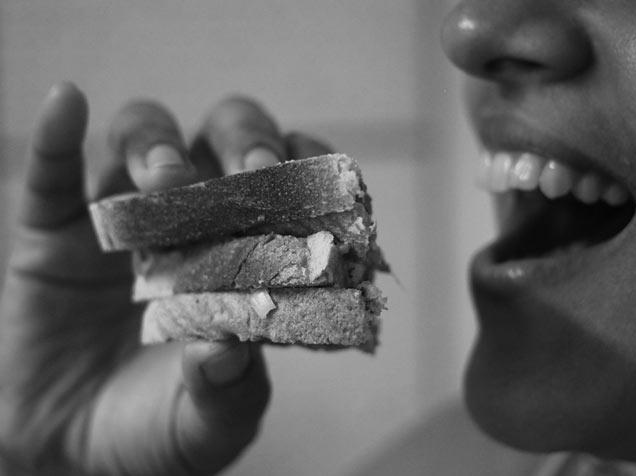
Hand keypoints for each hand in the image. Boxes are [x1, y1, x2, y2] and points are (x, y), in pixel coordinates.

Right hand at [0, 82, 330, 474]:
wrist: (72, 453)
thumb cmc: (157, 429)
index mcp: (243, 253)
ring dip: (159, 144)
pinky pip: (50, 173)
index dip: (308, 172)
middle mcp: (190, 220)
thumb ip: (227, 388)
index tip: (319, 186)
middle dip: (243, 143)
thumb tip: (228, 347)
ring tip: (166, 181)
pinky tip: (67, 103)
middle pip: (222, 141)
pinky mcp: (54, 231)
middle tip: (256, 172)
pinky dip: (56, 136)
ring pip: (142, 140)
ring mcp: (121, 219)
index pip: (288, 186)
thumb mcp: (208, 422)